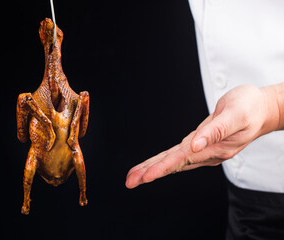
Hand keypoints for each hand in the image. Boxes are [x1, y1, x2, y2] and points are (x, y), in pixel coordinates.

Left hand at [126, 84, 282, 188]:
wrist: (261, 109)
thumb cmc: (250, 108)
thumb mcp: (235, 114)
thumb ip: (215, 130)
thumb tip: (195, 145)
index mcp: (214, 147)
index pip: (183, 159)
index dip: (163, 167)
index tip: (146, 176)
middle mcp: (207, 153)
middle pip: (174, 164)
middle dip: (150, 172)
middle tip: (130, 181)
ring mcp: (204, 151)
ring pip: (174, 161)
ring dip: (153, 168)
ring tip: (135, 176)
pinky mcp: (201, 145)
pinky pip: (178, 155)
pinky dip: (164, 161)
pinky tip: (154, 166)